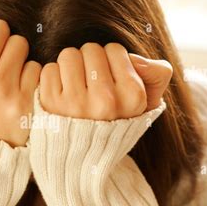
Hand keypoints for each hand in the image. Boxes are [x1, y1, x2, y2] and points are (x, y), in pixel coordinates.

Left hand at [39, 42, 171, 119]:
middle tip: (89, 83)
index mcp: (133, 96)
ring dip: (70, 67)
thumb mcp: (147, 102)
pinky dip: (53, 78)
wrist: (84, 156)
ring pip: (68, 55)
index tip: (109, 79)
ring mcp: (76, 103)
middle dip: (88, 62)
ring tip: (74, 88)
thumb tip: (134, 59)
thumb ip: (157, 74)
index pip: (114, 49)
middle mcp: (106, 101)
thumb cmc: (115, 120)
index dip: (110, 60)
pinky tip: (61, 95)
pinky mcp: (50, 104)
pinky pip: (49, 69)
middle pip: (90, 49)